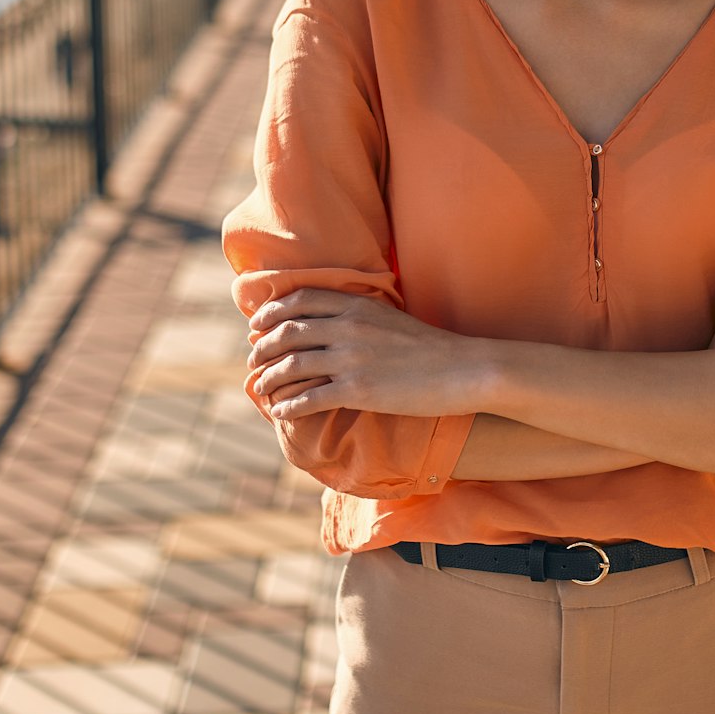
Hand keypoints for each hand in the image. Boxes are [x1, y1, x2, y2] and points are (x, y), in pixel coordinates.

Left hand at [246, 288, 483, 420]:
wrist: (461, 369)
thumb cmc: (428, 347)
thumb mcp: (388, 316)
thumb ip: (358, 313)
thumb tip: (329, 322)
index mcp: (355, 304)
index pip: (298, 300)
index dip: (270, 313)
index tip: (257, 326)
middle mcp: (347, 326)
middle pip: (287, 332)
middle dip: (262, 348)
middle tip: (253, 362)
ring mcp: (351, 358)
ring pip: (291, 366)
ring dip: (268, 380)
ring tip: (261, 389)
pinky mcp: (359, 390)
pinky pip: (310, 398)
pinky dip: (289, 406)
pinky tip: (281, 413)